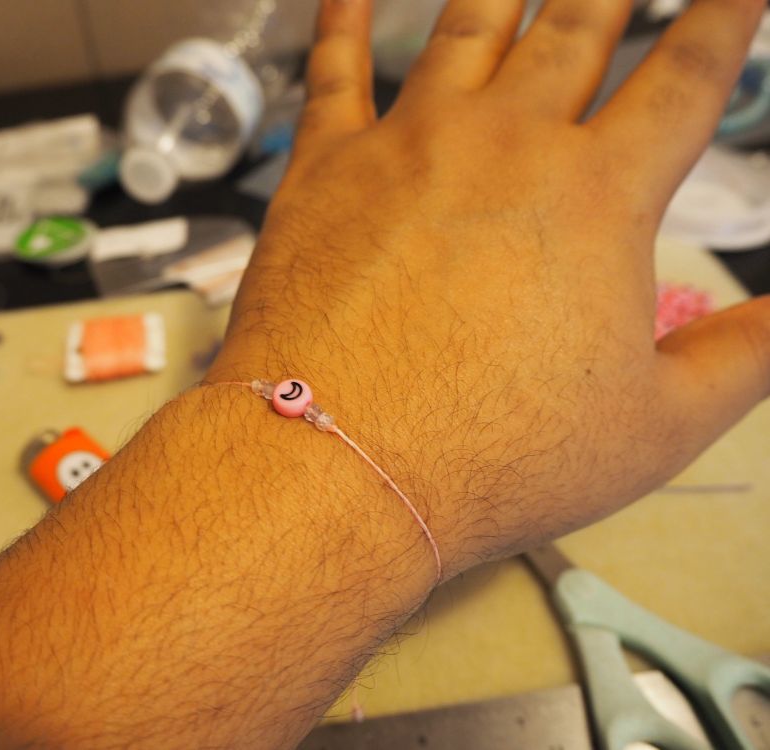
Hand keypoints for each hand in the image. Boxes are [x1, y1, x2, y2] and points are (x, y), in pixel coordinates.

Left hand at [210, 0, 768, 575]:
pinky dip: (344, 19)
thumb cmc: (491, 457)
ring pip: (468, 25)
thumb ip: (744, 358)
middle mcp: (504, 145)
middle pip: (577, 24)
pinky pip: (333, 70)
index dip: (725, 13)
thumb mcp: (655, 426)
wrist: (340, 464)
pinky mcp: (323, 170)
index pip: (686, 74)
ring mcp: (407, 146)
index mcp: (597, 196)